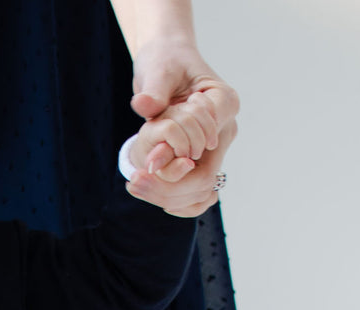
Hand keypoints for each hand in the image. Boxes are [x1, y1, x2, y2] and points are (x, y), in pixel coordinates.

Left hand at [124, 37, 239, 215]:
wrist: (165, 64)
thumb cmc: (165, 61)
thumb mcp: (158, 70)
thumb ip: (154, 91)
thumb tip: (144, 105)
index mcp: (223, 103)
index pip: (206, 147)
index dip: (176, 160)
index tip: (147, 162)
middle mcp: (225, 129)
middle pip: (204, 178)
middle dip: (168, 187)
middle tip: (134, 182)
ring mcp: (215, 147)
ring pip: (198, 190)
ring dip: (166, 195)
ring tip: (134, 184)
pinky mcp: (201, 158)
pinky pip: (194, 192)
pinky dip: (173, 198)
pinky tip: (147, 190)